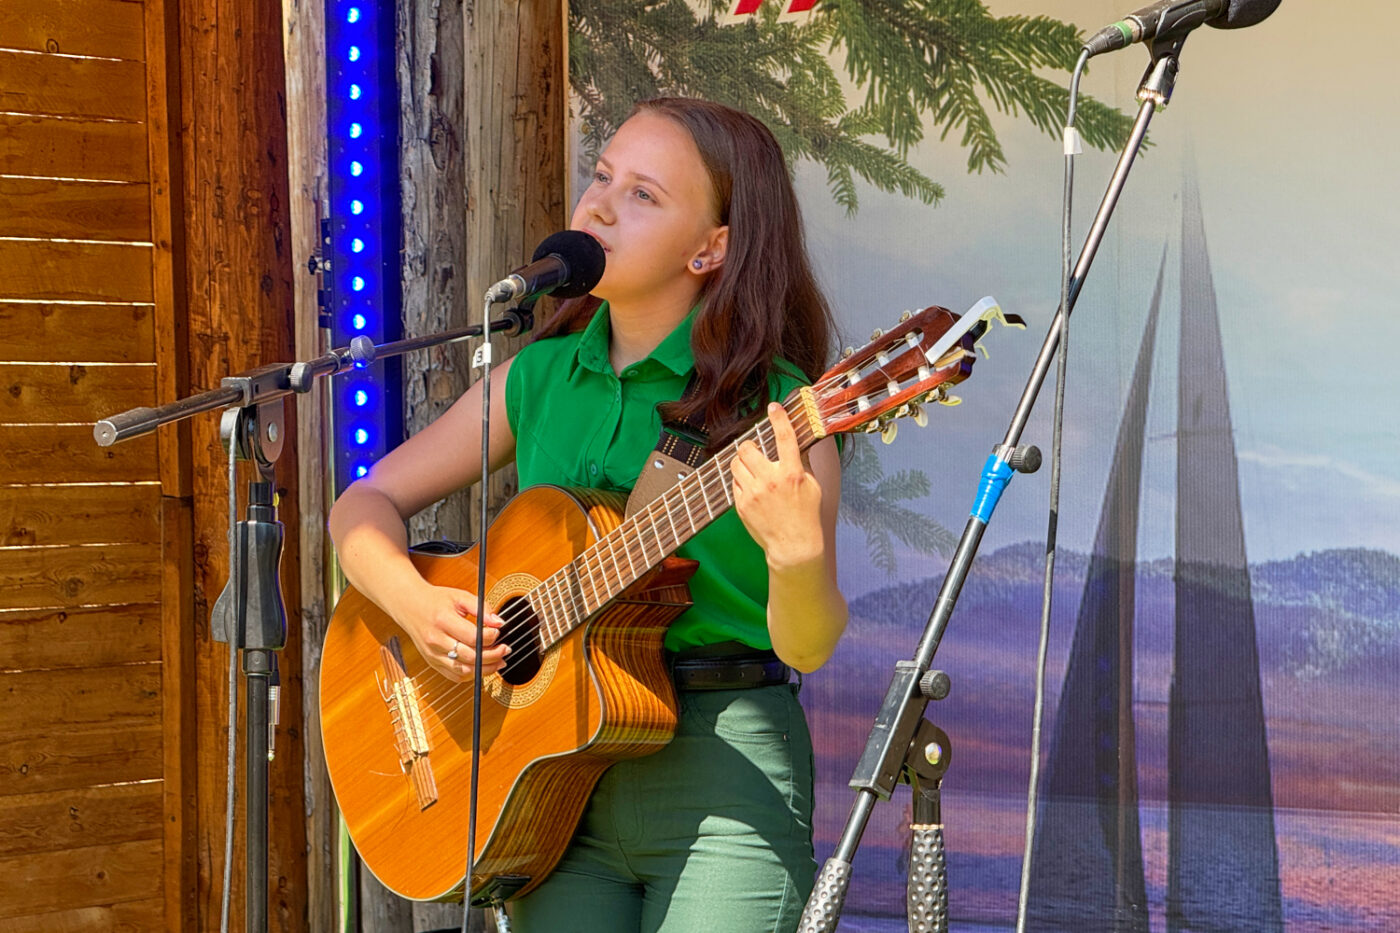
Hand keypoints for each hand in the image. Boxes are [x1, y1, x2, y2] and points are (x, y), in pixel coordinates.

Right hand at [396, 583, 509, 682]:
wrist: (409, 606)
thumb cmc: (436, 600)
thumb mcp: (459, 596)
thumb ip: (481, 607)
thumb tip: (498, 622)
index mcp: (442, 620)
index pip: (472, 637)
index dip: (491, 637)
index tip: (498, 631)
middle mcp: (435, 640)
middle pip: (470, 657)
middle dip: (493, 655)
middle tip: (505, 649)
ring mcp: (432, 654)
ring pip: (464, 671)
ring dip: (485, 669)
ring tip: (498, 662)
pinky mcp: (432, 662)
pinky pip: (455, 676)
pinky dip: (472, 674)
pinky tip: (482, 667)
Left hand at [731, 402, 825, 568]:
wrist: (793, 546)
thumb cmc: (806, 516)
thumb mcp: (812, 486)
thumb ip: (802, 463)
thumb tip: (797, 443)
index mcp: (792, 473)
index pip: (785, 437)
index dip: (779, 418)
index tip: (774, 407)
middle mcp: (771, 480)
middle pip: (747, 448)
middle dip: (749, 446)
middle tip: (754, 451)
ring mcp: (753, 493)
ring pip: (735, 464)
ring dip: (742, 462)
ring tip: (751, 470)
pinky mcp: (742, 505)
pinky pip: (734, 483)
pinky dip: (740, 481)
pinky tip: (751, 488)